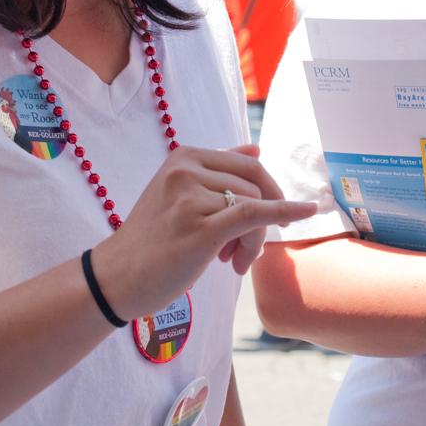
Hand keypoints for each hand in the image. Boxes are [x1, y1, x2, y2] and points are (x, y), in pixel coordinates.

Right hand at [91, 145, 317, 320]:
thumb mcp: (177, 193)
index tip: (263, 220)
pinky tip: (307, 212)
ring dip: (253, 241)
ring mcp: (191, 197)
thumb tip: (257, 148)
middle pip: (254, 186)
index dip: (263, 193)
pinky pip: (254, 214)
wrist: (117, 276)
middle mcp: (186, 170)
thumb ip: (217, 169)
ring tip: (231, 262)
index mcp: (182, 157)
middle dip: (260, 220)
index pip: (245, 166)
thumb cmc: (151, 240)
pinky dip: (285, 211)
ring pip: (254, 207)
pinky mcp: (200, 228)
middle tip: (240, 253)